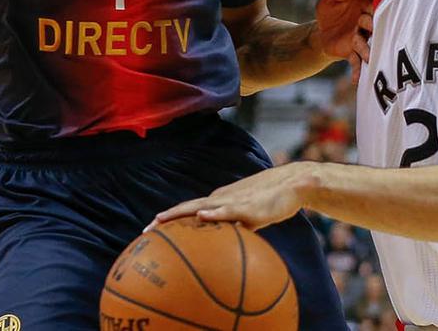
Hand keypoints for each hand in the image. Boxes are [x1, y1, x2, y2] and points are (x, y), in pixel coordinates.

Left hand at [152, 162, 316, 230]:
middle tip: (144, 231)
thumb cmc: (271, 203)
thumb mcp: (249, 220)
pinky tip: (201, 217)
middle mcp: (220, 199)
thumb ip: (237, 231)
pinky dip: (212, 213)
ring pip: (200, 206)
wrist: (292, 185)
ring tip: (160, 221)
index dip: (170, 219)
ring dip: (179, 214)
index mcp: (219, 202)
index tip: (151, 230)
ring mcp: (232, 201)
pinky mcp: (247, 207)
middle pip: (187, 208)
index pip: (189, 211)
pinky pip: (226, 210)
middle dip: (165, 219)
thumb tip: (228, 251)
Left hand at [313, 0, 372, 83]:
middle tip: (371, 28)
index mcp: (364, 7)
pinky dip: (357, 71)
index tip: (374, 8)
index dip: (374, 7)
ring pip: (367, 45)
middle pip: (374, 26)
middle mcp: (366, 24)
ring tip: (369, 58)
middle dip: (373, 27)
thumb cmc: (331, 10)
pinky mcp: (351, 52)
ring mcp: (360, 39)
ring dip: (368, 51)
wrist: (321, 30)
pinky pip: (356, 62)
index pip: (374, 6)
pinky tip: (355, 80)